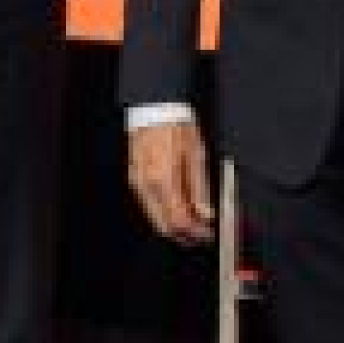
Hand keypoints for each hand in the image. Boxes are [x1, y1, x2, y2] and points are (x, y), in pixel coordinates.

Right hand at [128, 120, 214, 244]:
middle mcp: (147, 186)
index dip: (196, 232)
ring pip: (155, 219)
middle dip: (185, 235)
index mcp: (164, 179)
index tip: (208, 232)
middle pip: (165, 226)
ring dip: (174, 226)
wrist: (153, 108)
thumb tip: (206, 213)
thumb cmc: (175, 125)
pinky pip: (149, 207)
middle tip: (202, 232)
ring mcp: (138, 185)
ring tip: (193, 222)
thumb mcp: (196, 153)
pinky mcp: (134, 180)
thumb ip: (200, 187)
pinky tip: (177, 208)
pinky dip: (164, 213)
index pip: (179, 221)